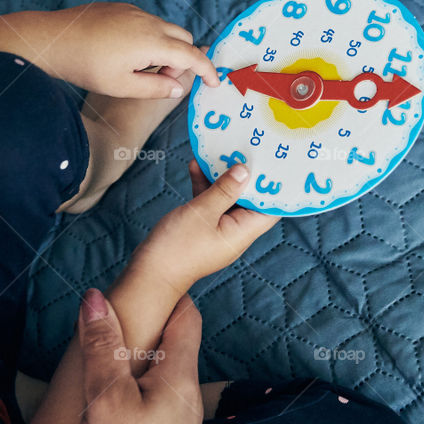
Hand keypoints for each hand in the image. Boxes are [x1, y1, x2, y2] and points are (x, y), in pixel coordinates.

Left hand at [44, 1, 218, 97]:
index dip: (206, 70)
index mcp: (153, 42)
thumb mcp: (122, 86)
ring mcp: (134, 11)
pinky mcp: (120, 8)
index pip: (191, 56)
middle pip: (183, 38)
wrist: (52, 39)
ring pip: (165, 29)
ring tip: (141, 69)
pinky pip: (147, 22)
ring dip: (165, 49)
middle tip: (162, 80)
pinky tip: (126, 54)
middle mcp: (148, 21)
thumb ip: (155, 89)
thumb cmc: (85, 66)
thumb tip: (176, 88)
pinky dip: (150, 38)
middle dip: (183, 59)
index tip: (214, 82)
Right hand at [76, 288, 201, 423]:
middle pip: (173, 353)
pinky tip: (113, 418)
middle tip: (118, 317)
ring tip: (108, 364)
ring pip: (163, 389)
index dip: (170, 294)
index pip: (186, 319)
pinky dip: (137, 404)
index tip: (150, 278)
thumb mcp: (105, 401)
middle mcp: (188, 405)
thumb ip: (102, 349)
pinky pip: (155, 419)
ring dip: (140, 372)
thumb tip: (96, 297)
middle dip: (149, 333)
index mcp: (179, 380)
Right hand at [131, 162, 279, 297]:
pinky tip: (195, 166)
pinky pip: (208, 203)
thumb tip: (245, 171)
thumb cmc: (178, 247)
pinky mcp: (201, 228)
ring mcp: (217, 230)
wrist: (149, 273)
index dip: (274, 188)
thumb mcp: (203, 211)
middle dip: (245, 176)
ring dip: (221, 178)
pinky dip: (204, 186)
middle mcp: (235, 232)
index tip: (274, 164)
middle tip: (244, 150)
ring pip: (226, 199)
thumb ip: (225, 190)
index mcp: (242, 233)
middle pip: (247, 200)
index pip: (269, 210)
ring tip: (218, 152)